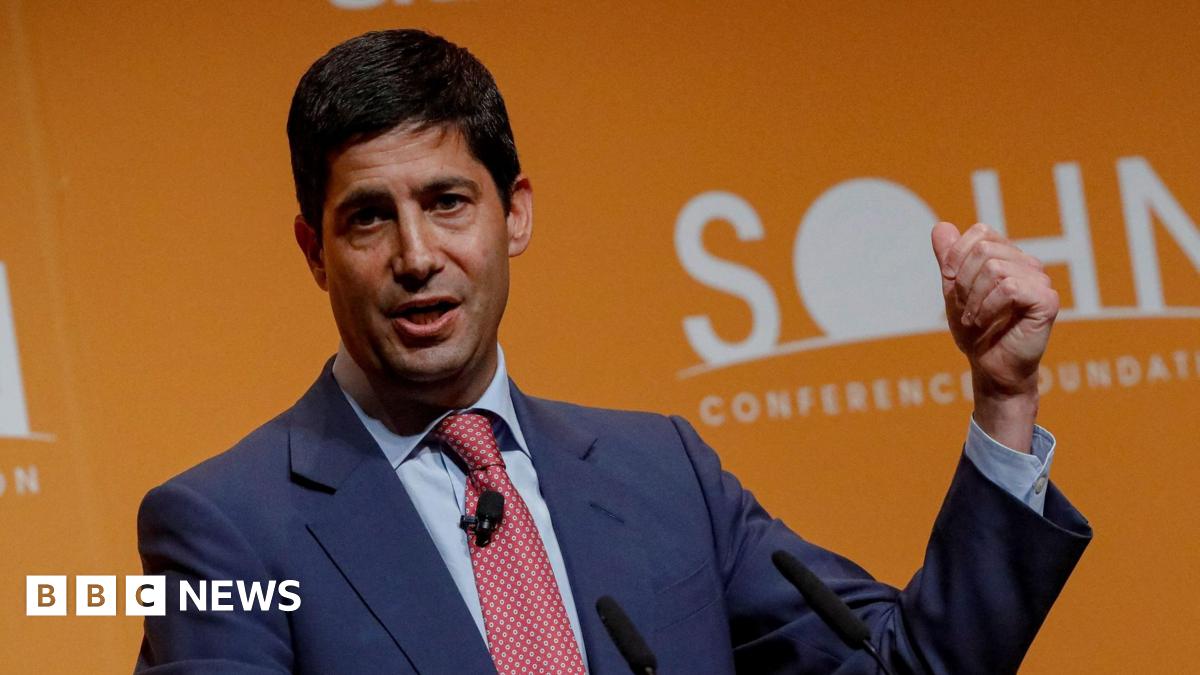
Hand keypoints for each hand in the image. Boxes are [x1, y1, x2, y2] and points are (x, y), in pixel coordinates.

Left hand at [930, 222, 1058, 450]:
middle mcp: (1028, 264)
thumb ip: (949, 260)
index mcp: (1008, 256)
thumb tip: (941, 226)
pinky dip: (988, 307)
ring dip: (974, 299)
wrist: (991, 367)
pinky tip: (986, 322)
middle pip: (984, 251)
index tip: (952, 285)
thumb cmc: (976, 331)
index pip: (980, 233)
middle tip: (965, 309)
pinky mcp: (1047, 300)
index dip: (958, 257)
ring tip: (975, 319)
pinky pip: (1010, 288)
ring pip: (995, 269)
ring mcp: (1040, 280)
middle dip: (964, 282)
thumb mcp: (954, 291)